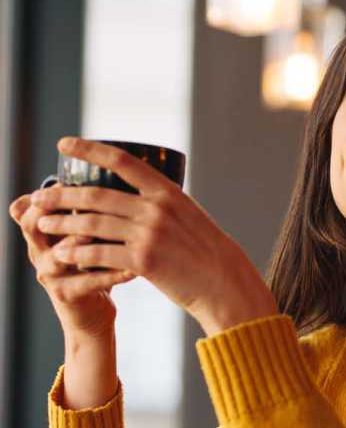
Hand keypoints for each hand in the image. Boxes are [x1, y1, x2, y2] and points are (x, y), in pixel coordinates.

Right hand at [9, 191, 128, 339]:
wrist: (94, 313)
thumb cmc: (96, 266)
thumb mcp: (88, 236)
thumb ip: (91, 211)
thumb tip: (116, 171)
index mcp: (43, 233)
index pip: (29, 207)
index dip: (44, 193)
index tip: (67, 178)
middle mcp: (40, 251)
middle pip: (32, 225)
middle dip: (53, 210)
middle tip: (82, 199)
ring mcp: (51, 274)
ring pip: (58, 254)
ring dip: (79, 242)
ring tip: (102, 233)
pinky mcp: (67, 295)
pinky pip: (88, 282)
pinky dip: (111, 274)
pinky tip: (133, 269)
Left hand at [24, 138, 277, 334]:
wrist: (225, 283)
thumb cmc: (206, 252)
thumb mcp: (189, 217)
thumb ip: (161, 206)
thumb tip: (133, 199)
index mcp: (168, 192)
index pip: (121, 160)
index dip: (89, 149)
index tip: (64, 144)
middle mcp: (156, 209)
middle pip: (96, 194)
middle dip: (61, 195)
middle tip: (38, 197)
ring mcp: (150, 234)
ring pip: (92, 224)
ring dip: (62, 224)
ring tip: (43, 224)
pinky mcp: (144, 261)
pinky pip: (100, 254)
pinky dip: (77, 254)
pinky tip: (63, 254)